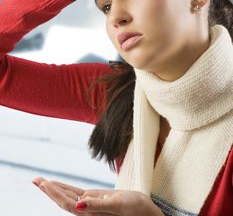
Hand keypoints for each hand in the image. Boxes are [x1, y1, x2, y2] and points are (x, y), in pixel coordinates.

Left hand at [33, 177, 163, 215]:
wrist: (146, 213)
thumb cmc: (136, 209)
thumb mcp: (118, 204)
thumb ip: (98, 205)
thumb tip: (78, 206)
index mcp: (91, 212)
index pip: (68, 203)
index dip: (55, 194)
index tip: (44, 183)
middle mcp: (88, 210)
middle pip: (64, 200)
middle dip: (49, 190)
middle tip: (35, 180)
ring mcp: (91, 204)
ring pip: (69, 196)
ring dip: (55, 189)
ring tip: (42, 181)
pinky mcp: (96, 199)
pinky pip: (77, 194)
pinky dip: (67, 189)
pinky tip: (60, 186)